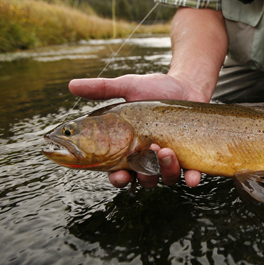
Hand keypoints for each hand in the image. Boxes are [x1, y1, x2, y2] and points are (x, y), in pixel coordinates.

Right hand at [69, 73, 206, 188]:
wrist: (187, 84)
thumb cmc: (155, 88)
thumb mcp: (128, 86)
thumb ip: (102, 89)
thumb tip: (71, 85)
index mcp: (130, 149)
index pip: (119, 173)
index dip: (118, 179)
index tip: (119, 174)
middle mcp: (150, 159)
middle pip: (144, 180)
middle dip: (145, 173)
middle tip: (149, 151)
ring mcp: (172, 160)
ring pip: (166, 179)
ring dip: (166, 170)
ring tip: (166, 150)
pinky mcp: (192, 158)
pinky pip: (191, 176)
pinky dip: (192, 179)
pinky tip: (192, 177)